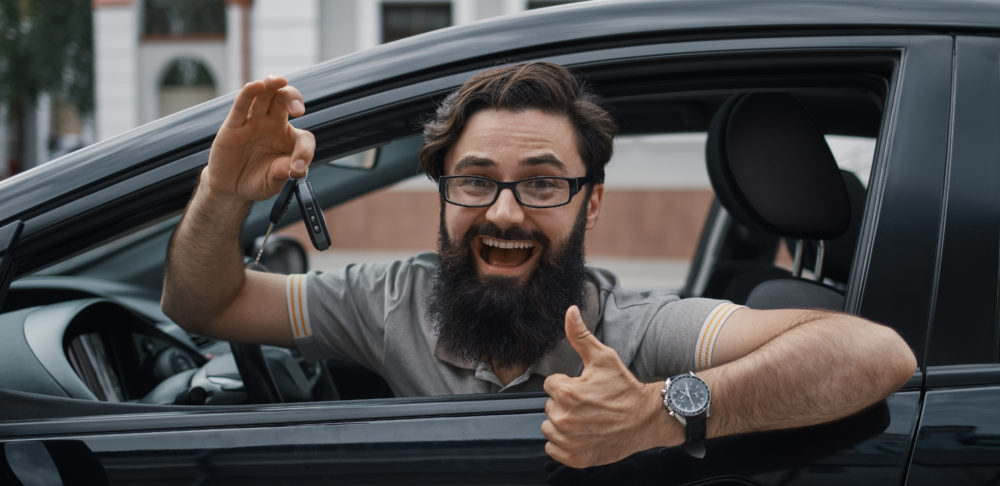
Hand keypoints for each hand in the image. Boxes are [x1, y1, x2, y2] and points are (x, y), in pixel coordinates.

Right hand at [205, 76, 315, 200]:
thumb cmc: (257, 180)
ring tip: (279, 81)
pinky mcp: (234, 125)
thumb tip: (294, 168)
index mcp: (289, 139)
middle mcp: (273, 125)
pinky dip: (249, 93)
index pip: (304, 137)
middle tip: (298, 110)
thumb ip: (283, 173)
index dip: (305, 151)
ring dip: (272, 85)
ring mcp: (254, 122)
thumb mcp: (273, 182)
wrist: (231, 187)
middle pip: (284, 100)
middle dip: (293, 98)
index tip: (299, 166)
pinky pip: (242, 105)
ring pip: (265, 96)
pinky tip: (256, 86)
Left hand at [542, 306, 679, 467]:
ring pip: (550, 427)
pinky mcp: (573, 457)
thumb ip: (580, 335)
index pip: (551, 385)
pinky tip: (584, 434)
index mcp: (566, 392)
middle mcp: (563, 418)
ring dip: (563, 423)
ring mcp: (568, 440)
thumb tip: (570, 311)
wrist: (647, 420)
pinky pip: (554, 448)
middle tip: (589, 404)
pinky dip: (565, 443)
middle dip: (566, 403)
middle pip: (550, 406)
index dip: (569, 384)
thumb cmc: (625, 389)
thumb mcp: (603, 358)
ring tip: (587, 419)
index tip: (585, 388)